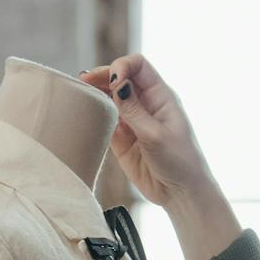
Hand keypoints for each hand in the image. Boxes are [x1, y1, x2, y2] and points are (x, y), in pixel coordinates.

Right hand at [78, 54, 213, 205]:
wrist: (180, 194)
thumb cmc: (179, 162)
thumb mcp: (155, 135)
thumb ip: (133, 110)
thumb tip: (117, 83)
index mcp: (161, 96)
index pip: (139, 66)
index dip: (122, 66)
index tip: (112, 81)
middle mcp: (146, 104)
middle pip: (121, 77)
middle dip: (103, 75)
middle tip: (84, 81)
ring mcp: (133, 120)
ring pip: (110, 97)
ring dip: (96, 92)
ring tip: (80, 91)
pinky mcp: (122, 138)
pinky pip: (105, 119)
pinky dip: (95, 113)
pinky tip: (85, 112)